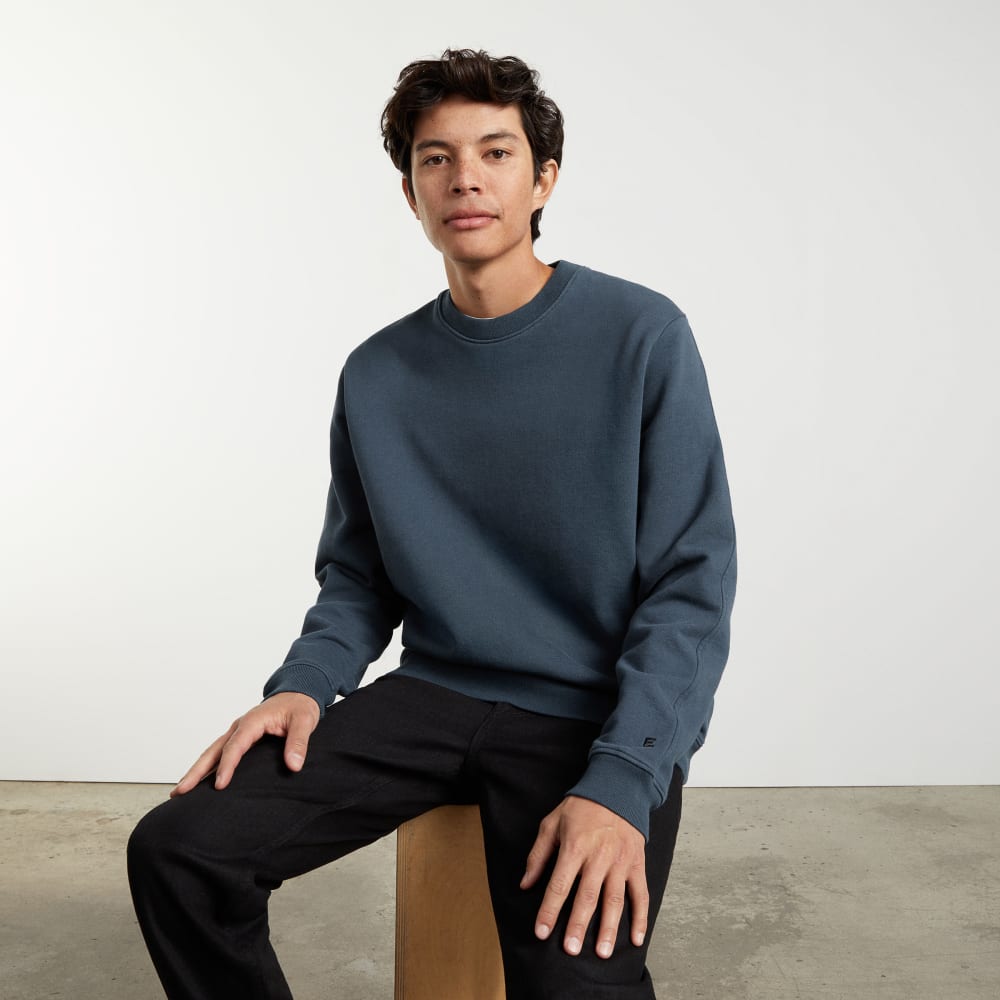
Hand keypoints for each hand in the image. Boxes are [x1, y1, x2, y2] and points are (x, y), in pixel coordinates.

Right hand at [169, 692, 320, 796]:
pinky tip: (200, 782)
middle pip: (213, 751)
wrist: (298, 693)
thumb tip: (294, 765)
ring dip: (196, 771)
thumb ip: (299, 742)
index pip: (235, 746)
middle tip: (180, 792)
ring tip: (179, 792)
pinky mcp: (240, 739)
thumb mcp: (304, 720)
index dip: (226, 766)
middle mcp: (239, 727)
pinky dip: (207, 768)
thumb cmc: (300, 706)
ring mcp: (237, 733)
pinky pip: (219, 754)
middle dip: (196, 772)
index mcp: (252, 721)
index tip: (220, 785)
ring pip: (211, 753)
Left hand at [520, 795, 647, 958]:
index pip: (559, 884)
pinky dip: (640, 918)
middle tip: (570, 950)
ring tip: (601, 953)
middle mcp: (598, 857)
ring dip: (608, 928)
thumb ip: (538, 855)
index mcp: (575, 847)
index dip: (549, 909)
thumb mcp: (551, 823)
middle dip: (578, 925)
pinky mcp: (636, 864)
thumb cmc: (580, 808)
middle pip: (587, 896)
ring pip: (614, 900)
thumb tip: (525, 884)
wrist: (616, 789)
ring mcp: (620, 862)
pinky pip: (640, 894)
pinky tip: (636, 939)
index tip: (541, 932)